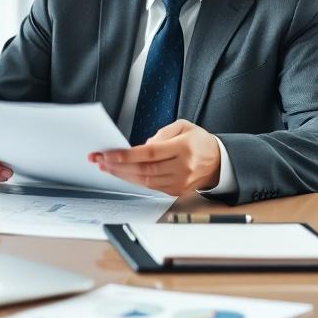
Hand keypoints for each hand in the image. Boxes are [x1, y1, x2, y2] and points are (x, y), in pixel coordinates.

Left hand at [88, 120, 220, 195]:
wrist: (218, 161)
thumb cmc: (199, 141)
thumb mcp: (183, 126)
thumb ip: (162, 134)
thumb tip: (141, 147)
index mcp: (183, 148)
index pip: (149, 154)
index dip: (126, 155)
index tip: (107, 154)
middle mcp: (182, 167)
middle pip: (144, 170)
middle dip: (118, 166)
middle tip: (99, 160)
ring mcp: (179, 182)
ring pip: (144, 181)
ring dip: (122, 174)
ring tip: (106, 166)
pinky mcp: (176, 192)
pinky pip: (150, 187)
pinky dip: (134, 180)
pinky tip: (122, 173)